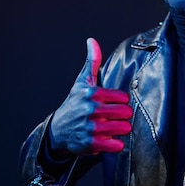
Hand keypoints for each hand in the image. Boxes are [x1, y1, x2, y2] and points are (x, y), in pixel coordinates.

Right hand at [49, 37, 132, 155]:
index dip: (121, 102)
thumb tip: (92, 41)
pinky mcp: (92, 144)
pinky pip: (116, 145)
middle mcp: (91, 109)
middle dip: (122, 116)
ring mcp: (91, 127)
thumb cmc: (74, 103)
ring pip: (123, 128)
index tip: (113, 104)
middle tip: (115, 117)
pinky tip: (109, 140)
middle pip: (126, 113)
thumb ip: (92, 61)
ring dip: (120, 129)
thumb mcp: (82, 82)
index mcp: (92, 93)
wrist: (58, 129)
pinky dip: (115, 144)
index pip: (123, 98)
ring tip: (112, 127)